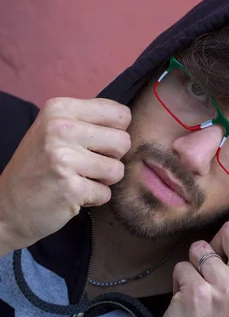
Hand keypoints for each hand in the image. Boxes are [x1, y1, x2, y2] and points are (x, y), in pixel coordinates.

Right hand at [0, 97, 130, 253]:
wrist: (5, 207)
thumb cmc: (38, 167)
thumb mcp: (53, 129)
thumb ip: (87, 120)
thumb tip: (128, 120)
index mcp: (60, 109)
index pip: (120, 114)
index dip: (115, 133)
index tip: (94, 144)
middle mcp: (60, 128)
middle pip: (124, 141)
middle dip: (112, 158)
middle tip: (87, 165)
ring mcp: (64, 158)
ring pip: (118, 169)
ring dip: (103, 180)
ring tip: (79, 179)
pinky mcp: (70, 188)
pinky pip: (106, 193)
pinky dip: (93, 198)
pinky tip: (73, 194)